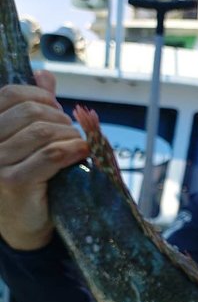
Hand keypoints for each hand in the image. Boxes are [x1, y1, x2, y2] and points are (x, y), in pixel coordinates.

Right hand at [0, 72, 88, 249]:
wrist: (22, 225)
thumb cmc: (27, 179)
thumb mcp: (25, 141)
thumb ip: (32, 108)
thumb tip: (44, 76)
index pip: (10, 94)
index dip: (40, 96)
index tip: (57, 109)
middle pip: (30, 113)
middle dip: (58, 118)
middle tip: (70, 132)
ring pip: (43, 133)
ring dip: (69, 135)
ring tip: (77, 144)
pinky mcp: (14, 183)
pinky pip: (51, 156)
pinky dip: (72, 149)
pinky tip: (83, 151)